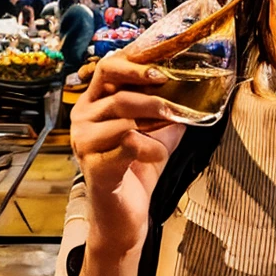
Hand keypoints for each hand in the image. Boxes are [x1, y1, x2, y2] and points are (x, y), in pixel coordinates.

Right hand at [69, 53, 184, 257]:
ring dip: (153, 122)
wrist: (125, 213)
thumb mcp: (156, 128)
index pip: (108, 67)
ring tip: (168, 128)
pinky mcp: (93, 166)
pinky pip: (126, 146)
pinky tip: (158, 155)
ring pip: (122, 118)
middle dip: (150, 94)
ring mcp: (84, 142)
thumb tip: (193, 82)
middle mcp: (82, 117)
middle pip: (116, 91)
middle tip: (173, 102)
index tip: (162, 66)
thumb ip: (166, 104)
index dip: (135, 62)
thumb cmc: (138, 165)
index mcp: (94, 101)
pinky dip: (150, 149)